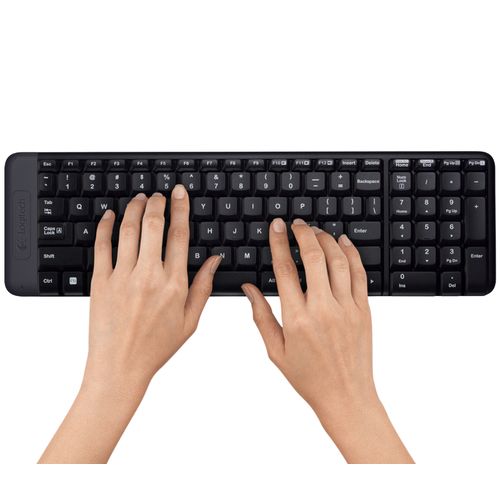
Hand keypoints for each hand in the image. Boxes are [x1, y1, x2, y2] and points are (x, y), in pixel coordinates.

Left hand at [85, 187, 219, 389]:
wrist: (119, 367)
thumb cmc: (155, 348)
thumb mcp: (190, 321)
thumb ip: (203, 287)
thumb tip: (215, 260)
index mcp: (173, 284)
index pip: (179, 235)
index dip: (181, 209)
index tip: (180, 194)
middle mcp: (148, 276)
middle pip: (154, 225)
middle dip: (157, 202)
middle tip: (159, 194)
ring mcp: (122, 277)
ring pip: (129, 230)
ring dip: (135, 208)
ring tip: (139, 198)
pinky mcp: (100, 282)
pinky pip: (102, 246)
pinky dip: (106, 226)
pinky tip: (110, 216)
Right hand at [241, 218, 412, 463]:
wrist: (346, 396)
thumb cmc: (309, 377)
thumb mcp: (276, 350)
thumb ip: (261, 316)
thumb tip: (249, 289)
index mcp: (297, 319)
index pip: (285, 270)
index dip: (279, 243)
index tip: (276, 227)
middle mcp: (323, 309)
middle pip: (314, 258)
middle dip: (304, 234)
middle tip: (296, 223)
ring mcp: (347, 308)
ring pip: (338, 261)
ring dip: (326, 240)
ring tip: (316, 231)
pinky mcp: (363, 310)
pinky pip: (360, 274)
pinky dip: (352, 254)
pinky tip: (343, 242)